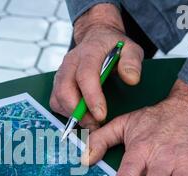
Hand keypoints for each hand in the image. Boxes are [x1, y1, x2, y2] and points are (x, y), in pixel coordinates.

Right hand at [50, 3, 143, 129]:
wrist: (97, 39)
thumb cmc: (113, 47)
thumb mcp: (130, 48)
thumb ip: (132, 62)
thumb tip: (131, 79)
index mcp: (89, 52)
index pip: (85, 76)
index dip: (91, 98)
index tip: (101, 115)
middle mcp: (70, 62)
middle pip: (65, 90)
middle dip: (78, 112)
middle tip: (95, 124)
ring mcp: (61, 73)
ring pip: (57, 98)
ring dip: (71, 115)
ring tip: (90, 123)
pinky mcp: (57, 83)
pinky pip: (55, 102)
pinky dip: (65, 113)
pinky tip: (81, 117)